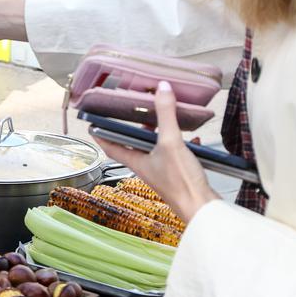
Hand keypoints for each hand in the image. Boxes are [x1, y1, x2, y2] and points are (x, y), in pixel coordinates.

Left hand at [93, 82, 218, 225]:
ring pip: (155, 149)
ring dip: (159, 135)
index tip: (93, 123)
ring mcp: (162, 173)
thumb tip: (162, 89)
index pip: (111, 146)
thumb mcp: (170, 142)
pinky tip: (192, 139)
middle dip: (135, 130)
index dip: (101, 135)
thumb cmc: (181, 183)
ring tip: (165, 121)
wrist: (202, 208)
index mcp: (136, 161)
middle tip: (137, 114)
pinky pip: (176, 155)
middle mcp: (146, 168)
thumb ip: (166, 114)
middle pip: (134, 146)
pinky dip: (182, 145)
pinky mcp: (178, 175)